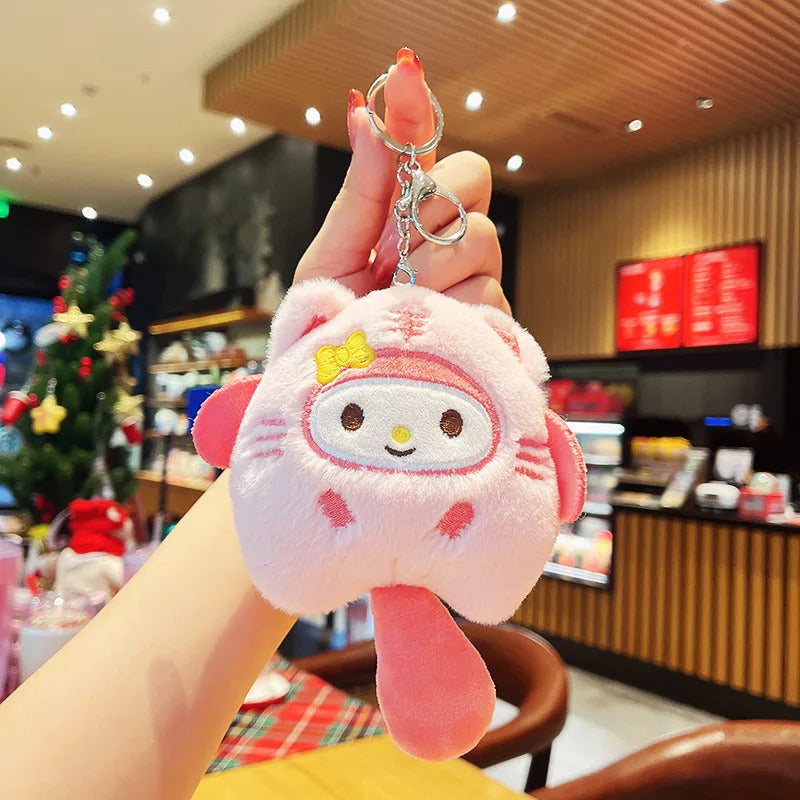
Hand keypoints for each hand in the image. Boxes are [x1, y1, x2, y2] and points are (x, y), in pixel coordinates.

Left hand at [294, 47, 509, 314]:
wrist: (343, 388)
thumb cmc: (332, 322)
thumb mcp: (331, 257)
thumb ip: (359, 192)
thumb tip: (363, 113)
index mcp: (400, 215)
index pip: (421, 149)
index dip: (415, 113)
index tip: (403, 73)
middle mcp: (443, 237)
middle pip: (472, 177)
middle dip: (429, 210)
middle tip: (390, 254)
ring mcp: (471, 276)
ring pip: (481, 236)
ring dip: (430, 271)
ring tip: (398, 304)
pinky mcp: (491, 320)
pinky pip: (487, 291)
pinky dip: (449, 310)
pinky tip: (425, 328)